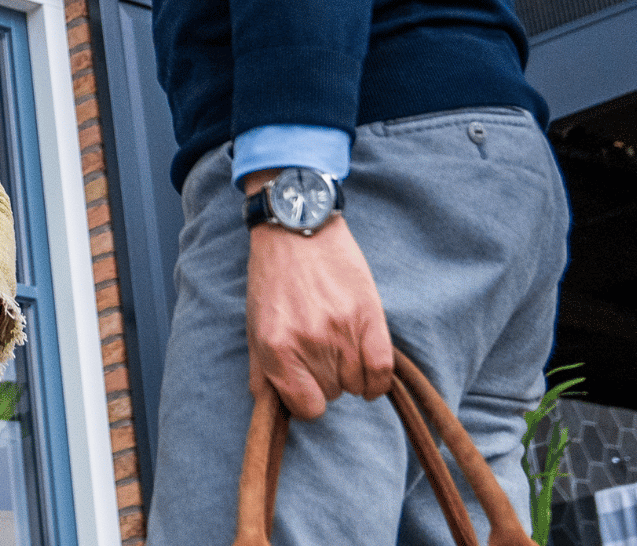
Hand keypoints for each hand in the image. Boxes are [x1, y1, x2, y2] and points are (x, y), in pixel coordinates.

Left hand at [243, 191, 391, 420]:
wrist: (297, 228)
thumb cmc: (273, 277)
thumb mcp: (254, 323)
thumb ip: (262, 370)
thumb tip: (270, 407)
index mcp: (276, 348)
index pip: (306, 408)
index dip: (306, 400)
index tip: (306, 386)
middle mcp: (309, 343)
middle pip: (331, 394)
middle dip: (324, 379)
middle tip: (317, 351)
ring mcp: (341, 331)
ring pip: (356, 385)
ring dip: (349, 374)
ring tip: (338, 347)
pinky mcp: (369, 317)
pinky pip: (381, 372)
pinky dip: (376, 381)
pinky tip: (368, 374)